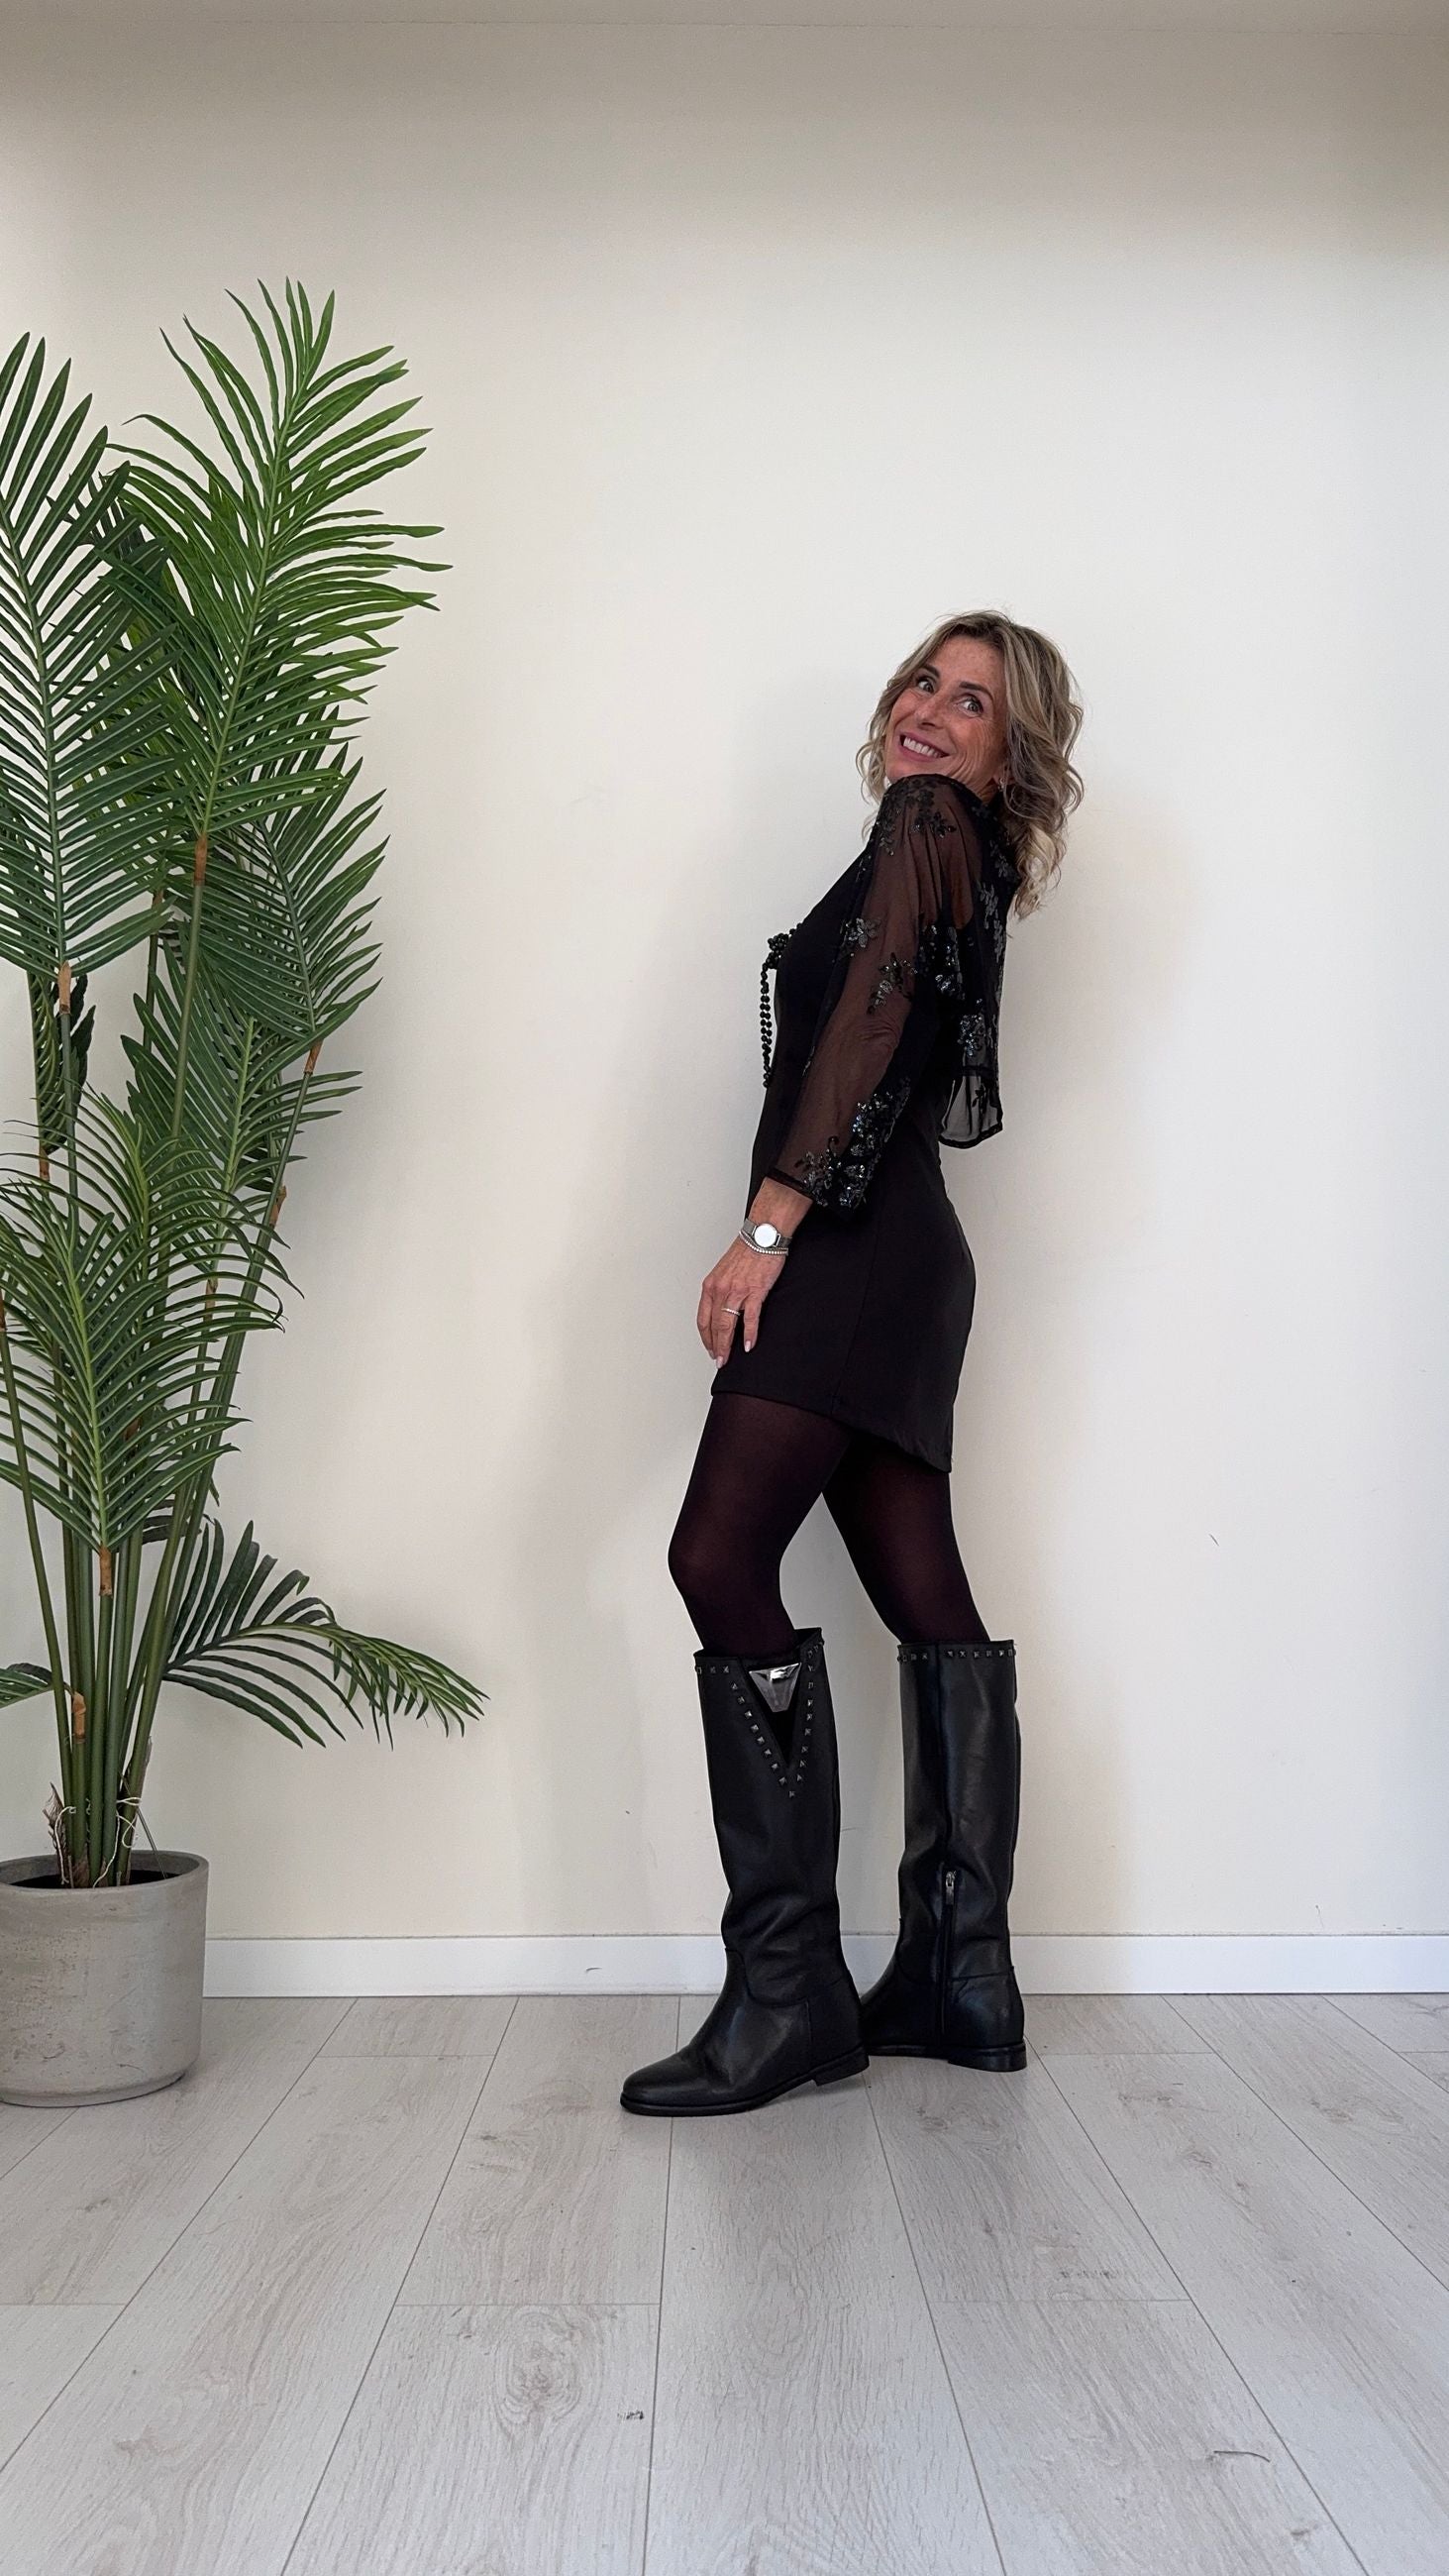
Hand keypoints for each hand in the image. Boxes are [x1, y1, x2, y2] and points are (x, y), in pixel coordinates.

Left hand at [698, 1240, 786, 1363]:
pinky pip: (750, 1318)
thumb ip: (721, 1291)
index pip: (703, 1318)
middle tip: (719, 1359)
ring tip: (728, 1357)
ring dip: (727, 1345)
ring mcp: (737, 1291)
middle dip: (715, 1346)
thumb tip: (721, 1310)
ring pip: (727, 1325)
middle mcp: (720, 1289)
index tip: (709, 1348)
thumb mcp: (724, 1271)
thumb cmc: (746, 1251)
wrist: (762, 1236)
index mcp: (711, 1285)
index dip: (705, 1337)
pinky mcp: (755, 1291)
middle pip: (714, 1325)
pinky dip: (749, 1334)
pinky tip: (749, 1344)